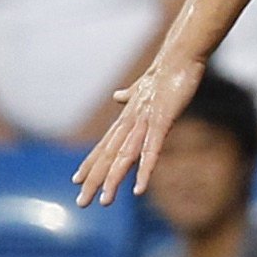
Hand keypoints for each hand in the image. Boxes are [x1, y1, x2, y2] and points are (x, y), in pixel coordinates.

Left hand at [74, 45, 209, 205]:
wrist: (180, 54)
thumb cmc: (167, 70)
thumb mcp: (145, 87)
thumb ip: (131, 94)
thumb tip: (118, 96)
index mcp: (128, 116)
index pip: (104, 144)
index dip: (90, 163)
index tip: (76, 180)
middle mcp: (130, 121)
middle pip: (108, 155)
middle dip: (95, 180)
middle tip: (82, 202)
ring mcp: (144, 122)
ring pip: (124, 156)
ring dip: (114, 180)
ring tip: (105, 201)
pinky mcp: (161, 121)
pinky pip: (151, 150)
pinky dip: (144, 171)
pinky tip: (139, 189)